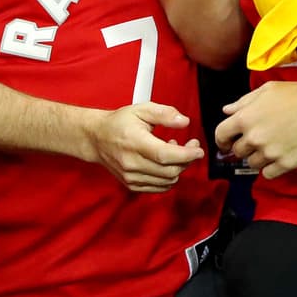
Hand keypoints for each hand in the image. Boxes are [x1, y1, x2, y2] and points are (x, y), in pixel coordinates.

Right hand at [87, 102, 204, 191]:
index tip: (198, 149)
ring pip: (167, 181)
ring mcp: (131, 177)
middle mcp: (132, 163)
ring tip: (174, 150)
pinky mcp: (132, 184)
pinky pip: (159, 187)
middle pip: (169, 171)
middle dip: (187, 160)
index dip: (186, 154)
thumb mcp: (142, 109)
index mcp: (134, 142)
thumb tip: (184, 122)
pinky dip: (169, 177)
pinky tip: (166, 162)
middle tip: (191, 146)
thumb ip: (165, 114)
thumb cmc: (119, 123)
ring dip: (178, 168)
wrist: (97, 138)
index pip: (165, 155)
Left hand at [215, 77, 296, 177]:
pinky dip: (270, 168)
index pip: (221, 135)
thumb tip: (226, 111)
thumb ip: (243, 102)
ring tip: (271, 148)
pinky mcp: (284, 164)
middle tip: (257, 141)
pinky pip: (267, 174)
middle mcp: (254, 138)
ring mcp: (269, 152)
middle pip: (237, 152)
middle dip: (244, 147)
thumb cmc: (295, 93)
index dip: (222, 140)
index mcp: (245, 118)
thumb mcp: (267, 90)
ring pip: (252, 164)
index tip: (226, 143)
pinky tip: (277, 159)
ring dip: (257, 158)